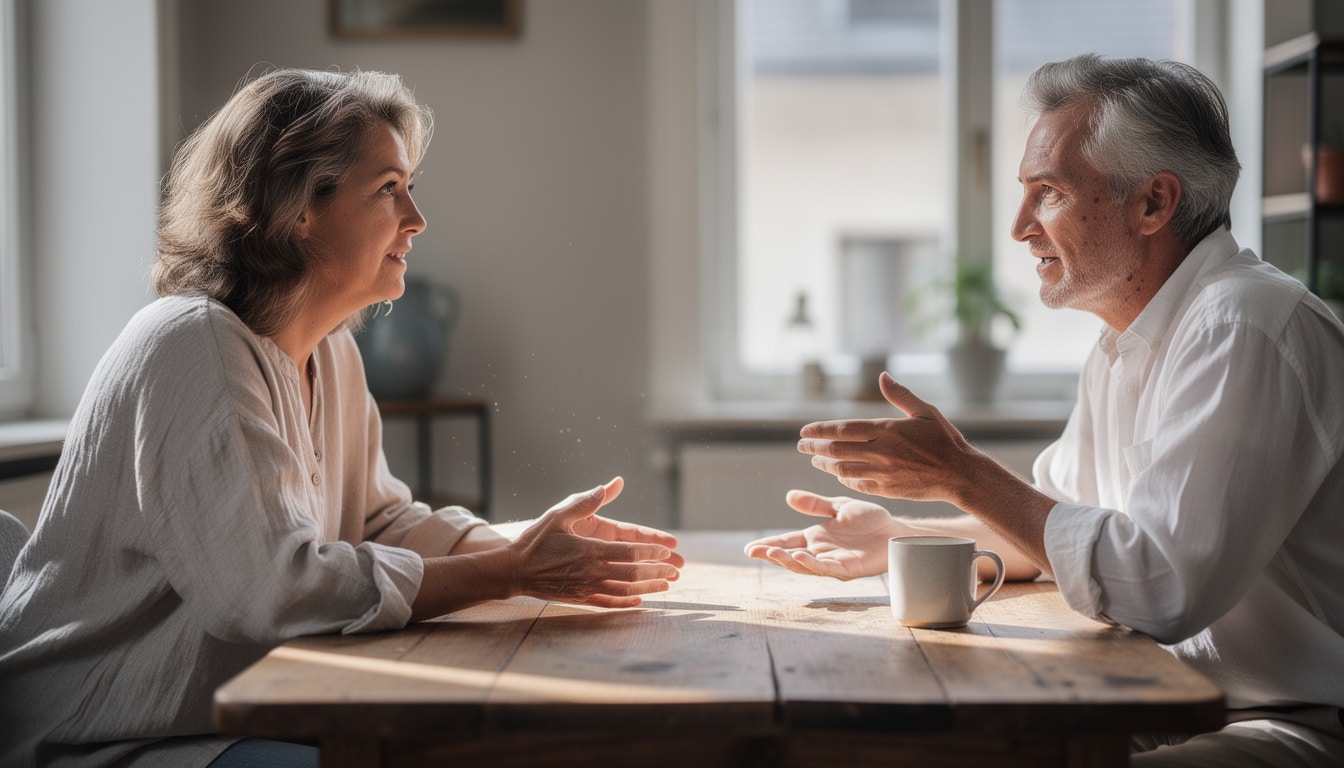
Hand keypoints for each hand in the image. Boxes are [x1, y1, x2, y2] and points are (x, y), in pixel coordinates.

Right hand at [509, 477, 681, 607]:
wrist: (513, 570)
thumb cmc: (536, 540)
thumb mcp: (559, 515)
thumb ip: (587, 501)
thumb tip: (612, 483)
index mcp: (589, 550)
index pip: (629, 552)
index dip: (652, 552)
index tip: (668, 550)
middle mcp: (591, 571)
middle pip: (633, 573)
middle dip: (658, 572)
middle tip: (678, 570)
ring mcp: (586, 588)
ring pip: (625, 590)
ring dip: (648, 588)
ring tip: (667, 586)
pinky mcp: (580, 599)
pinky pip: (609, 603)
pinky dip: (627, 602)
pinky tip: (640, 600)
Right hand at [743, 491, 897, 579]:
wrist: (897, 530)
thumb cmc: (871, 521)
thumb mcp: (838, 507)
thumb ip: (815, 504)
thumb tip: (789, 496)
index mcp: (817, 538)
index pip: (787, 542)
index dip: (769, 545)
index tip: (749, 548)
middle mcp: (822, 552)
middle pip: (791, 556)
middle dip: (771, 555)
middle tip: (753, 552)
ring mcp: (834, 562)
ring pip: (805, 565)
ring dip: (787, 560)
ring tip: (771, 554)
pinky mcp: (848, 569)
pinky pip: (827, 569)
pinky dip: (812, 564)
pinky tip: (801, 556)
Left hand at [797, 373, 979, 504]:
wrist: (960, 475)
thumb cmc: (945, 440)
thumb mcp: (925, 412)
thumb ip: (900, 395)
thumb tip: (882, 376)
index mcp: (888, 430)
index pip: (843, 429)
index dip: (820, 430)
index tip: (804, 431)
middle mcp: (881, 452)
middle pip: (837, 449)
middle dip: (814, 447)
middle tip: (801, 446)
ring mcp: (883, 473)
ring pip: (843, 469)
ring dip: (825, 464)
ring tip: (815, 460)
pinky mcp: (887, 489)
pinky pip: (857, 484)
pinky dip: (844, 478)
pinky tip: (838, 474)